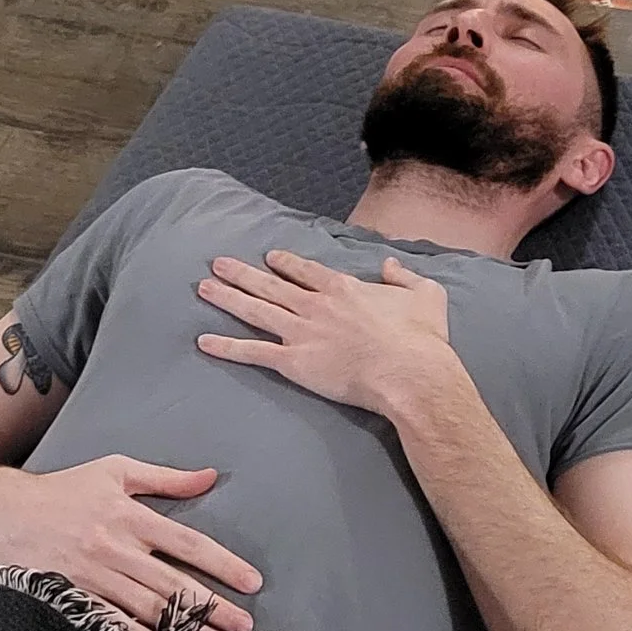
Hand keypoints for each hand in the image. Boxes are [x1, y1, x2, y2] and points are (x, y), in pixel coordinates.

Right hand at [0, 454, 258, 630]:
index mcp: (130, 514)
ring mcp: (93, 573)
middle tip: (243, 626)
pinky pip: (109, 619)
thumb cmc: (64, 489)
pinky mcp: (72, 592)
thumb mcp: (115, 471)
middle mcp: (115, 546)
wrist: (4, 509)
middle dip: (212, 607)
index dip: (222, 564)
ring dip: (184, 626)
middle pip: (173, 582)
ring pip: (147, 605)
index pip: (187, 543)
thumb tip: (210, 476)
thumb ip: (165, 479)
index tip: (251, 583)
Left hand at [196, 250, 458, 426]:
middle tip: (218, 263)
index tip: (269, 258)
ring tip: (204, 288)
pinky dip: (227, 347)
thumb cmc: (421, 339)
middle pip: (271, 285)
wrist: (409, 373)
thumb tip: (391, 265)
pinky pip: (253, 352)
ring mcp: (301, 332)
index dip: (285, 264)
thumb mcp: (427, 295)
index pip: (306, 272)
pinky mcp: (294, 362)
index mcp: (344, 289)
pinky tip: (204, 342)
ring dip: (228, 298)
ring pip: (256, 310)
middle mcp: (316, 306)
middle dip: (242, 273)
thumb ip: (406, 276)